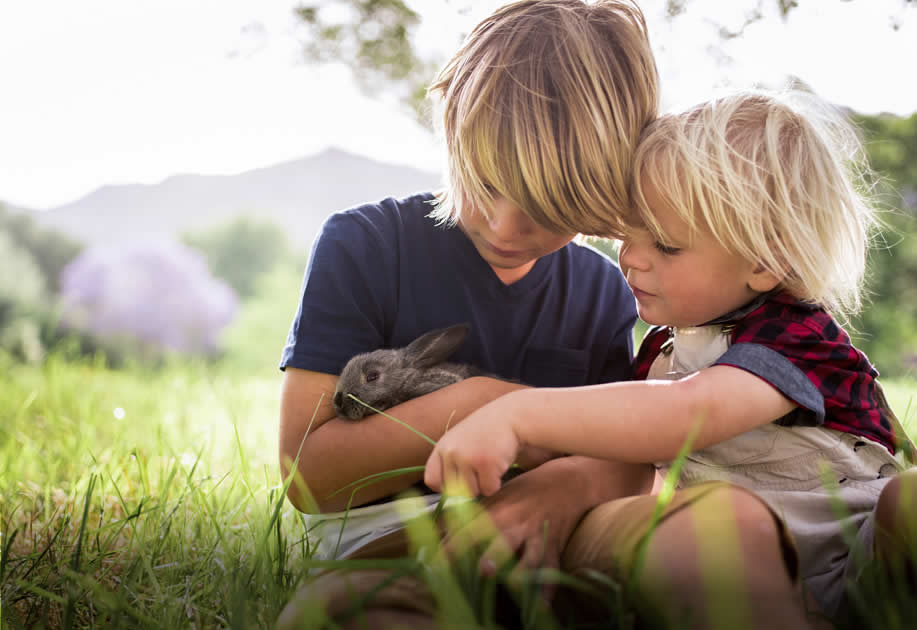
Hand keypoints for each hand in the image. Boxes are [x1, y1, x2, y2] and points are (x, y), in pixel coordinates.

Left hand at [424, 397, 521, 496]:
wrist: (511, 416)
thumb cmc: (487, 431)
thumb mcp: (461, 440)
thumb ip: (452, 461)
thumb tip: (449, 493)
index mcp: (442, 446)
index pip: (431, 479)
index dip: (443, 486)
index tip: (456, 483)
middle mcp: (451, 452)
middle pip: (453, 490)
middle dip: (468, 486)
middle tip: (480, 470)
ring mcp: (468, 458)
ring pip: (472, 492)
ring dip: (483, 484)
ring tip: (490, 464)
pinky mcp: (486, 465)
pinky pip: (488, 489)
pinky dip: (496, 483)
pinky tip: (499, 464)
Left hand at [439, 459, 602, 598]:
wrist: (566, 482)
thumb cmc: (524, 490)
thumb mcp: (497, 496)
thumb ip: (473, 514)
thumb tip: (442, 529)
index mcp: (497, 511)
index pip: (469, 530)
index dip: (451, 547)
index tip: (433, 564)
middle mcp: (515, 524)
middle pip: (498, 540)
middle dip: (487, 555)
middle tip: (475, 570)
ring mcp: (535, 536)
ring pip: (527, 554)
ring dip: (519, 568)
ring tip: (512, 582)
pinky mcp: (553, 546)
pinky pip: (549, 568)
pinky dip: (546, 588)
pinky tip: (540, 606)